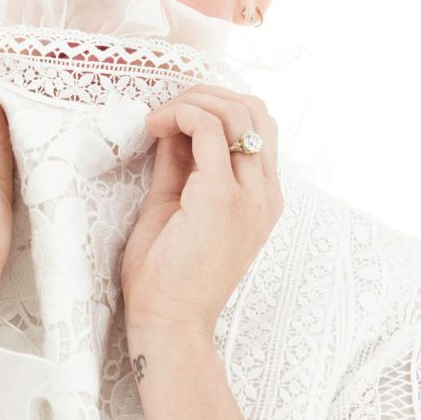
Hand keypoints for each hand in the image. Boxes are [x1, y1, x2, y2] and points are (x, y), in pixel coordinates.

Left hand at [121, 83, 283, 338]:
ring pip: (237, 112)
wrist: (167, 324)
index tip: (171, 118)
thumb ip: (180, 165)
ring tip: (157, 120)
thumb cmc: (167, 275)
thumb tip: (171, 126)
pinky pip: (210, 130)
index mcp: (261, 197)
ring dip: (193, 101)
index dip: (215, 107)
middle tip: (165, 111)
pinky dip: (182, 115)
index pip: (257, 126)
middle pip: (255, 110)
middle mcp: (265, 193)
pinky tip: (155, 127)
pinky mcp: (222, 198)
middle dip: (206, 95)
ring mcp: (249, 196)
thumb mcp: (175, 205)